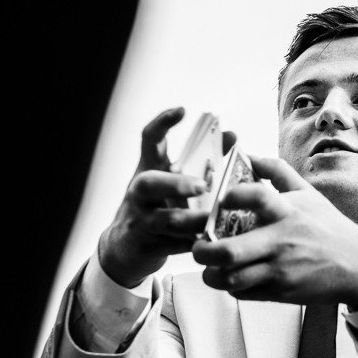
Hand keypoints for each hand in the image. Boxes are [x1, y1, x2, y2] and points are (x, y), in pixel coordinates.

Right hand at [98, 107, 233, 287]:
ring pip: (166, 220)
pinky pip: (174, 245)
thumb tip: (232, 136)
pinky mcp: (147, 244)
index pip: (149, 140)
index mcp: (148, 169)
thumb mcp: (170, 181)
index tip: (182, 110)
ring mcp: (141, 219)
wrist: (125, 247)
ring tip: (214, 220)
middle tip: (203, 185)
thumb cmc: (157, 206)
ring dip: (194, 220)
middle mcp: (139, 192)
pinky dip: (195, 244)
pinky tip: (211, 243)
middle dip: (177, 184)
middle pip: (150, 183)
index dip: (163, 123)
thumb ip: (201, 160)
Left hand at [191, 156, 357, 307]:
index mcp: (287, 212)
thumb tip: (248, 154)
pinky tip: (232, 276)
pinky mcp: (280, 292)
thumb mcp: (307, 193)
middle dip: (204, 251)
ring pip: (232, 278)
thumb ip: (276, 171)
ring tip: (210, 266)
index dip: (232, 196)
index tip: (221, 199)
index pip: (256, 197)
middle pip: (231, 251)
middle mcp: (282, 241)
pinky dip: (231, 287)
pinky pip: (244, 293)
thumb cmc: (329, 227)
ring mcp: (280, 270)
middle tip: (198, 246)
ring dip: (213, 274)